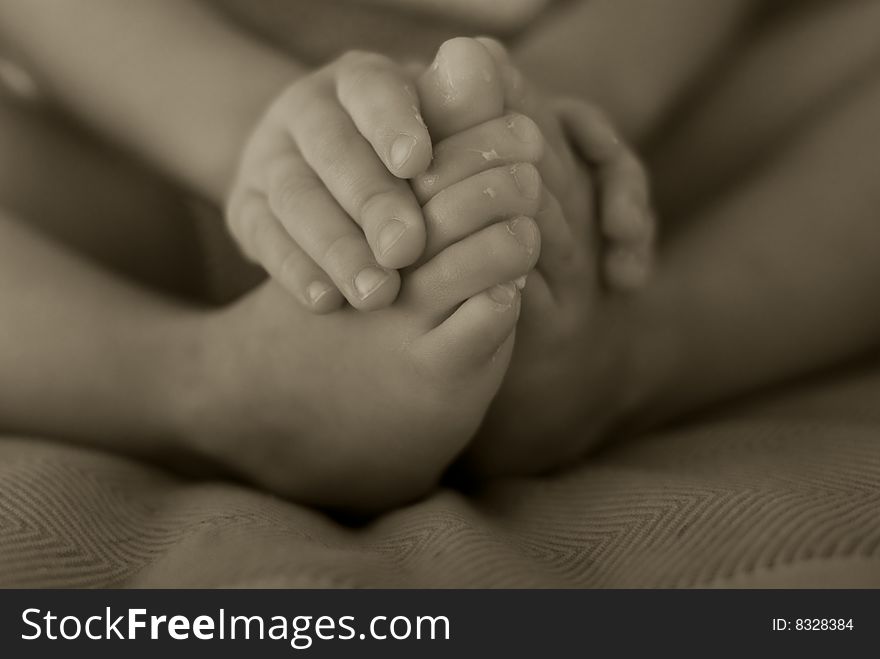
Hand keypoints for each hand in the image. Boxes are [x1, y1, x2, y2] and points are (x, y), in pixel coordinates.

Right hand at [225, 51, 432, 312]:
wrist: (328, 176)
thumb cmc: (408, 152)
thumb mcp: (435, 122)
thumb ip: (458, 104)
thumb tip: (482, 56)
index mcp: (359, 80)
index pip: (372, 92)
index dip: (392, 124)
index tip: (418, 164)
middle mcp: (306, 111)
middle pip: (332, 150)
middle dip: (370, 200)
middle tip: (406, 249)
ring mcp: (268, 158)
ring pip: (294, 197)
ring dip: (335, 247)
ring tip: (376, 293)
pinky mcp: (245, 207)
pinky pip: (263, 236)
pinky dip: (294, 269)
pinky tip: (325, 302)